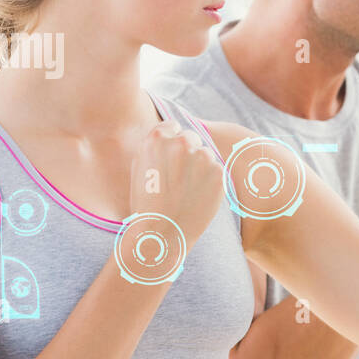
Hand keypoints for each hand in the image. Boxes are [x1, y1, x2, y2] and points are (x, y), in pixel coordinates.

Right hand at [128, 119, 224, 247]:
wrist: (162, 231)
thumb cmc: (146, 202)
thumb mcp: (140, 167)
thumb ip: (155, 147)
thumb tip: (169, 135)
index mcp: (157, 138)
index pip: (172, 127)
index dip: (171, 142)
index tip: (170, 158)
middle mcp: (182, 143)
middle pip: (191, 138)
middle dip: (187, 152)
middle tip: (180, 176)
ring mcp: (203, 157)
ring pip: (205, 154)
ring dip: (200, 167)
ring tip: (186, 190)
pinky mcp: (219, 173)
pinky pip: (216, 171)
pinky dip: (210, 181)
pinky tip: (197, 196)